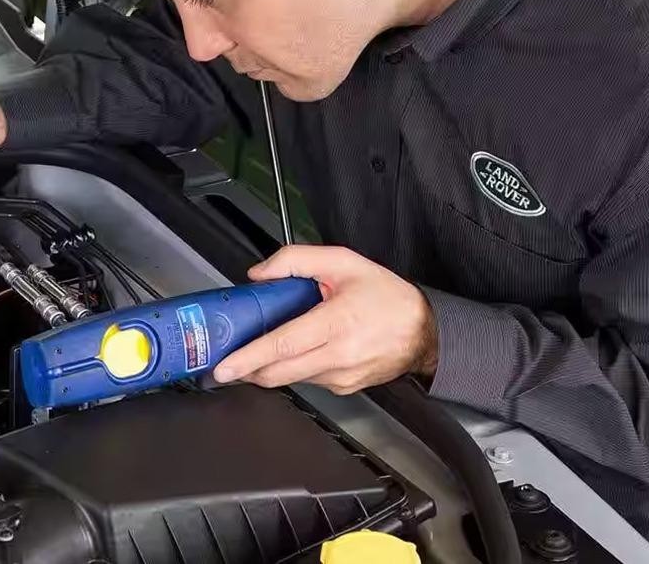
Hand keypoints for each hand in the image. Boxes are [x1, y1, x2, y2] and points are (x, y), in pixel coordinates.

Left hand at [211, 245, 438, 394]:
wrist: (425, 330)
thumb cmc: (386, 296)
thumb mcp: (342, 261)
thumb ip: (295, 260)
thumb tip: (259, 275)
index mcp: (337, 323)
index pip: (283, 346)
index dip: (250, 357)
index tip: (225, 367)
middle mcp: (340, 356)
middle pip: (279, 372)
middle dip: (246, 370)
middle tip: (224, 363)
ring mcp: (342, 377)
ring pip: (291, 378)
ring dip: (269, 368)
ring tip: (261, 348)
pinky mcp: (345, 388)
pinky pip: (308, 380)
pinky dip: (293, 368)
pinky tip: (297, 351)